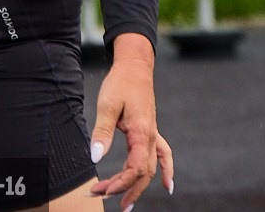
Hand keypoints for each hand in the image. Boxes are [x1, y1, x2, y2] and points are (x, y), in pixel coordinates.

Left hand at [89, 34, 173, 210]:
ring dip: (138, 186)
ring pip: (150, 168)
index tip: (101, 189)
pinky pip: (163, 155)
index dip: (119, 182)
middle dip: (124, 188)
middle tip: (103, 197)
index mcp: (141, 133)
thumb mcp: (107, 105)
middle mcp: (150, 137)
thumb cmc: (121, 83)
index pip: (135, 168)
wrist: (135, 66)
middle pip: (142, 173)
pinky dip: (166, 170)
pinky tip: (168, 185)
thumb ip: (102, 132)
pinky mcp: (150, 131)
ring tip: (126, 204)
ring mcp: (152, 135)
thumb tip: (95, 157)